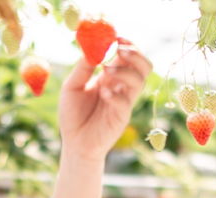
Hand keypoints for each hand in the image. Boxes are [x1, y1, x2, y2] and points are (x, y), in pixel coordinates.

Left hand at [58, 39, 152, 161]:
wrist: (74, 144)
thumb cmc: (72, 115)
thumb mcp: (72, 87)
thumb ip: (82, 68)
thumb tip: (93, 48)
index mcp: (111, 76)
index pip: (128, 56)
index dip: (126, 44)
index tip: (116, 36)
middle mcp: (121, 87)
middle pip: (143, 65)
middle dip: (135, 54)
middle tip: (120, 49)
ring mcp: (124, 101)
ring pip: (139, 80)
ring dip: (125, 71)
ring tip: (106, 70)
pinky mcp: (121, 117)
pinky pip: (126, 102)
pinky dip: (116, 94)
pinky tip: (103, 94)